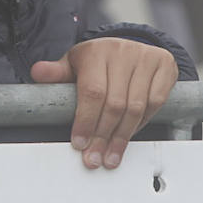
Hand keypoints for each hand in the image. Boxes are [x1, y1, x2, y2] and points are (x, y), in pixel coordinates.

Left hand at [30, 37, 178, 169]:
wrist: (130, 44)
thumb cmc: (98, 60)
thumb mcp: (74, 63)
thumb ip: (56, 73)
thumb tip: (37, 73)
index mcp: (96, 51)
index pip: (92, 91)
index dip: (86, 121)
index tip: (79, 144)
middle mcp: (122, 52)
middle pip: (115, 104)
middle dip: (102, 137)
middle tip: (94, 159)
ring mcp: (145, 58)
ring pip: (136, 107)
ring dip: (122, 137)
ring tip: (110, 157)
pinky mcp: (164, 66)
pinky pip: (155, 103)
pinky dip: (142, 123)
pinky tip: (128, 136)